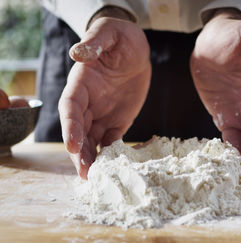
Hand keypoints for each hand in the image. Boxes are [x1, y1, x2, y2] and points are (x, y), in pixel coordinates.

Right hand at [58, 17, 150, 178]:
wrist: (137, 51)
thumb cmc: (120, 38)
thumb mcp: (109, 34)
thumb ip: (94, 42)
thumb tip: (76, 53)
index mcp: (81, 83)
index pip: (70, 107)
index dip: (70, 127)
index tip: (73, 145)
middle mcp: (88, 102)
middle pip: (79, 130)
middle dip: (80, 152)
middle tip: (85, 172)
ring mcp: (102, 113)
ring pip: (93, 139)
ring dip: (92, 158)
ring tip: (95, 177)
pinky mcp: (118, 121)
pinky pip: (112, 139)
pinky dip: (110, 153)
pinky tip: (113, 166)